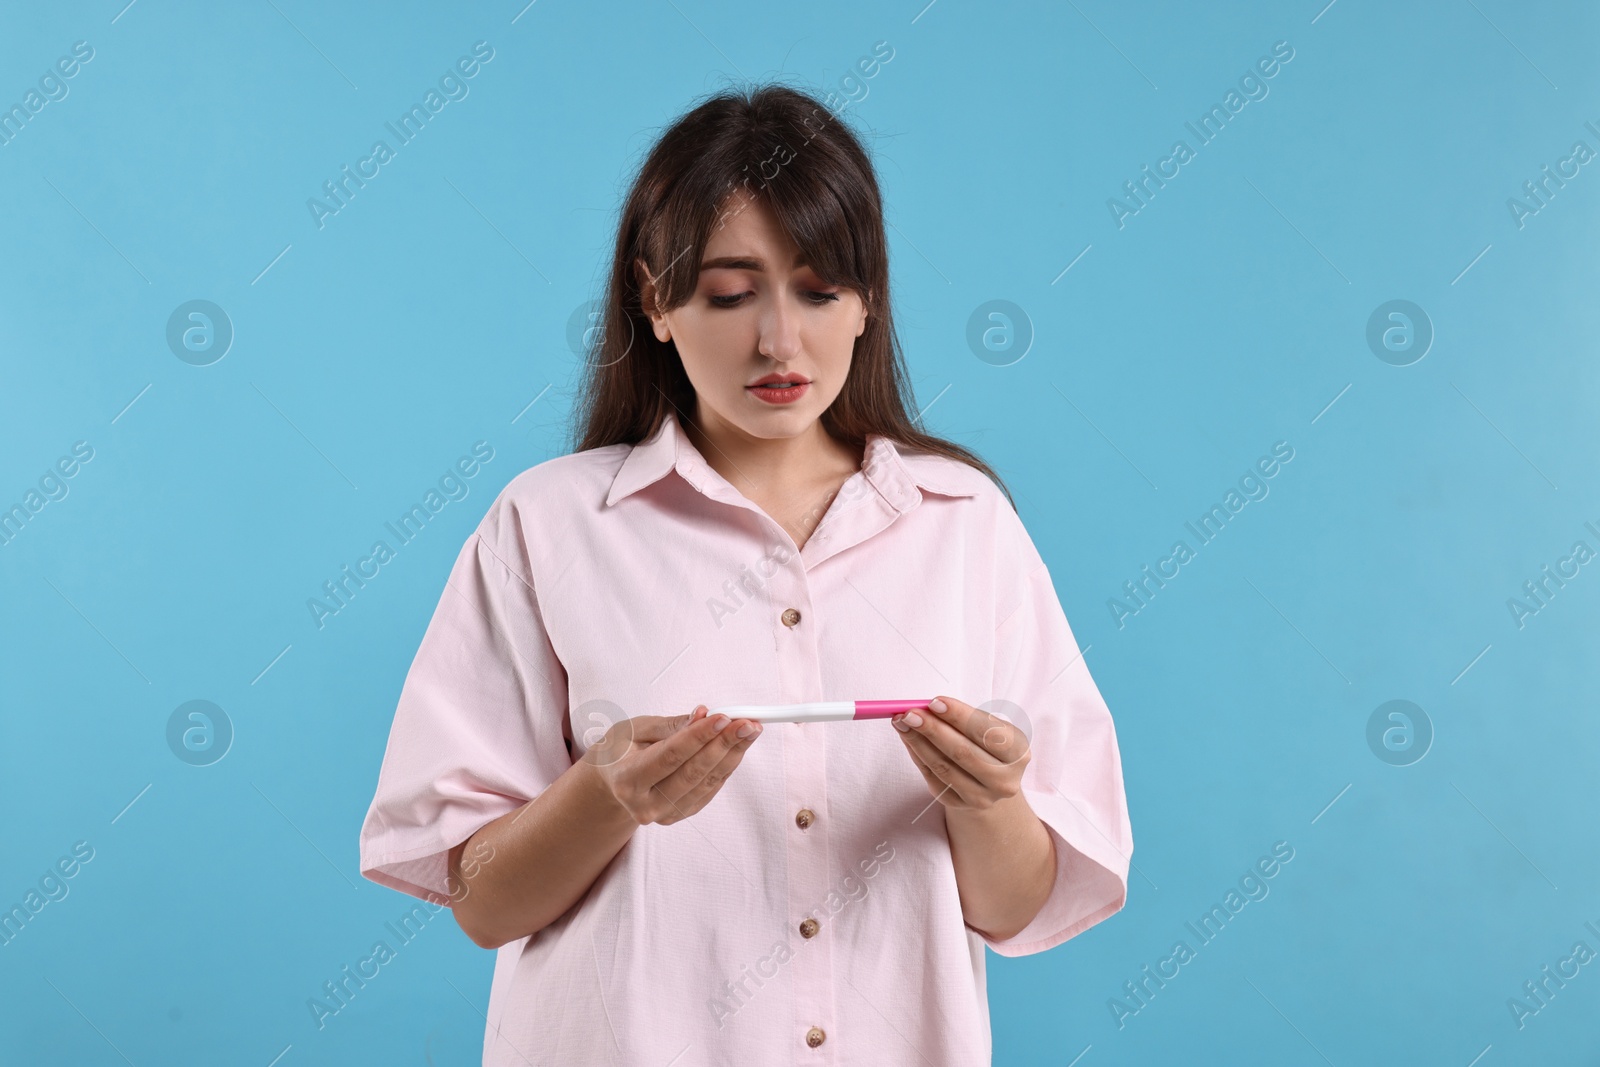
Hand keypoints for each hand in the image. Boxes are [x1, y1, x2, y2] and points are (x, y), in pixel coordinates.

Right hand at [583, 706, 762, 825]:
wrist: (612, 780)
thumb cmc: (622, 748)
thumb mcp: (637, 728)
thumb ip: (672, 725)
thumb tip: (704, 715)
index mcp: (627, 779)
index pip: (670, 756)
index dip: (699, 736)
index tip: (723, 717)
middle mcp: (645, 804)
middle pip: (693, 773)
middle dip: (724, 744)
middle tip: (747, 723)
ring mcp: (664, 814)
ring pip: (707, 782)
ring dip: (733, 754)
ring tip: (750, 730)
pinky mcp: (680, 815)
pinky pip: (710, 789)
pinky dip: (726, 766)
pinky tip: (737, 746)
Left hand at [891, 696, 1029, 811]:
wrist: (990, 782)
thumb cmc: (986, 744)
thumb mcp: (988, 727)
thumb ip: (962, 717)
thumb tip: (925, 707)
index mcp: (1018, 753)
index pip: (987, 732)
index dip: (959, 717)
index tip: (934, 702)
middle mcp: (1004, 780)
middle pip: (963, 752)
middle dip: (933, 729)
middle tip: (910, 712)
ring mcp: (982, 797)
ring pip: (944, 767)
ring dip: (918, 742)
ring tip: (902, 722)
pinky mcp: (959, 804)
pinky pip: (932, 777)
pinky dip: (917, 755)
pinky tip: (908, 738)